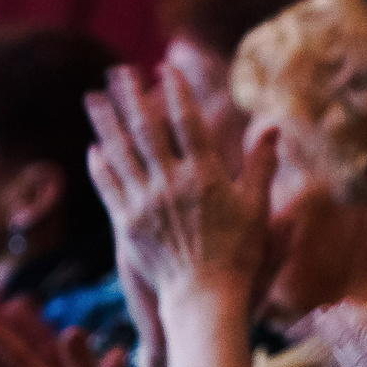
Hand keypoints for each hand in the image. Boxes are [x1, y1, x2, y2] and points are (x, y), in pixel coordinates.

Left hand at [85, 63, 275, 312]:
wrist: (204, 298)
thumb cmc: (239, 254)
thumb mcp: (257, 208)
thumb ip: (261, 165)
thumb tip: (273, 127)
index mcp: (205, 176)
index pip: (187, 123)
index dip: (176, 93)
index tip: (165, 69)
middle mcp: (172, 184)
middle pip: (146, 129)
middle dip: (132, 96)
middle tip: (119, 71)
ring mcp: (145, 203)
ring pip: (120, 152)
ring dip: (105, 123)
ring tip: (93, 98)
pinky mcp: (126, 224)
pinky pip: (109, 186)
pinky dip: (101, 165)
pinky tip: (95, 148)